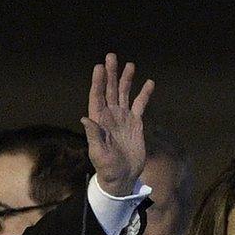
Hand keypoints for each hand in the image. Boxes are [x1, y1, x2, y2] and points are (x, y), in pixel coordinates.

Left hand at [81, 53, 154, 196]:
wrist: (122, 177)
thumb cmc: (106, 168)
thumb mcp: (98, 153)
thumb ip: (92, 135)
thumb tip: (85, 118)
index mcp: (99, 121)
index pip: (97, 97)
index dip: (98, 82)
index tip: (99, 67)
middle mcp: (110, 116)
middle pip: (110, 90)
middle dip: (111, 74)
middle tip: (111, 56)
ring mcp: (123, 118)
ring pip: (124, 94)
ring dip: (125, 79)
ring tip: (129, 65)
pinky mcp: (136, 123)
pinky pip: (140, 105)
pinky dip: (144, 94)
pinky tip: (149, 83)